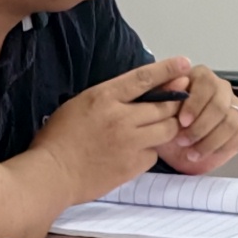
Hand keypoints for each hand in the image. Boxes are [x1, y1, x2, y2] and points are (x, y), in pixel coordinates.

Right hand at [41, 56, 192, 200]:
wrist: (52, 174)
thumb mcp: (80, 104)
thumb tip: (136, 92)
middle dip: (175, 103)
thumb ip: (109, 97)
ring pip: (167, 130)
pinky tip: (137, 152)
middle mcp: (121, 117)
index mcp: (105, 97)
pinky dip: (151, 151)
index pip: (144, 78)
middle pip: (164, 106)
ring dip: (168, 127)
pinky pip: (154, 154)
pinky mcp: (132, 165)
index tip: (185, 63)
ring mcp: (129, 142)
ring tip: (159, 128)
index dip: (168, 69)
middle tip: (179, 103)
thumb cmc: (59, 138)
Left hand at [159, 63, 237, 172]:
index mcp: (200, 76)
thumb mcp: (157, 108)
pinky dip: (221, 148)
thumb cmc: (165, 122)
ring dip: (209, 141)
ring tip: (191, 153)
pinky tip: (204, 154)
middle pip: (220, 104)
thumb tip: (178, 85)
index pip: (206, 83)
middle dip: (201, 127)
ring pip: (231, 122)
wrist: (172, 145)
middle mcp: (221, 88)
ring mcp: (234, 106)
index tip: (182, 122)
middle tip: (183, 141)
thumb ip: (165, 93)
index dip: (195, 104)